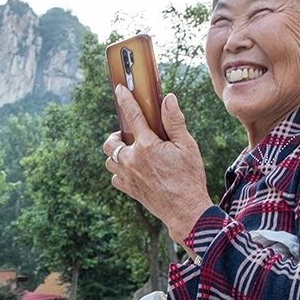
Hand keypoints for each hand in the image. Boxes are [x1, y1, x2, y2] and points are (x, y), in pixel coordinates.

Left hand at [103, 86, 212, 243]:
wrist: (186, 210)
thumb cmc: (190, 177)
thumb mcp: (188, 146)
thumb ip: (175, 121)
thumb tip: (168, 99)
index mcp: (148, 146)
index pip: (132, 116)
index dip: (125, 99)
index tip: (119, 89)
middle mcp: (132, 160)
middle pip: (110, 142)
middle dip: (117, 135)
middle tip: (131, 136)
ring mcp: (128, 176)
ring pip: (109, 160)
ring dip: (117, 154)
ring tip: (132, 153)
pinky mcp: (129, 190)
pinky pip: (115, 177)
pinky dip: (120, 172)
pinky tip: (134, 170)